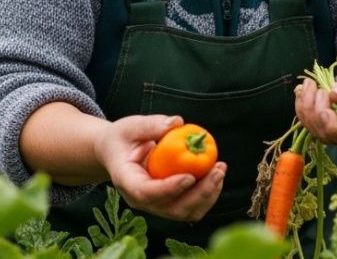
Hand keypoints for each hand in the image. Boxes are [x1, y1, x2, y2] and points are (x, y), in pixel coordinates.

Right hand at [94, 114, 226, 221]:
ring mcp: (155, 205)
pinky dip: (207, 195)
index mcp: (126, 181)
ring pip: (185, 212)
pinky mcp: (168, 204)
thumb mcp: (130, 127)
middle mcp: (140, 200)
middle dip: (199, 193)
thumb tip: (177, 123)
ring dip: (207, 195)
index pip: (146, 193)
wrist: (116, 153)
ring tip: (220, 170)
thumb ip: (151, 125)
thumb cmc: (122, 139)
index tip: (191, 176)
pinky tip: (215, 175)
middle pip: (172, 209)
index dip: (170, 188)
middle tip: (218, 170)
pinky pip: (191, 207)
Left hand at [294, 57, 336, 144]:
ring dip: (306, 106)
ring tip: (311, 84)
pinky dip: (301, 106)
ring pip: (316, 129)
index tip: (326, 112)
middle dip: (318, 110)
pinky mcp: (326, 128)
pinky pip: (309, 123)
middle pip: (330, 133)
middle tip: (319, 88)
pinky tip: (303, 90)